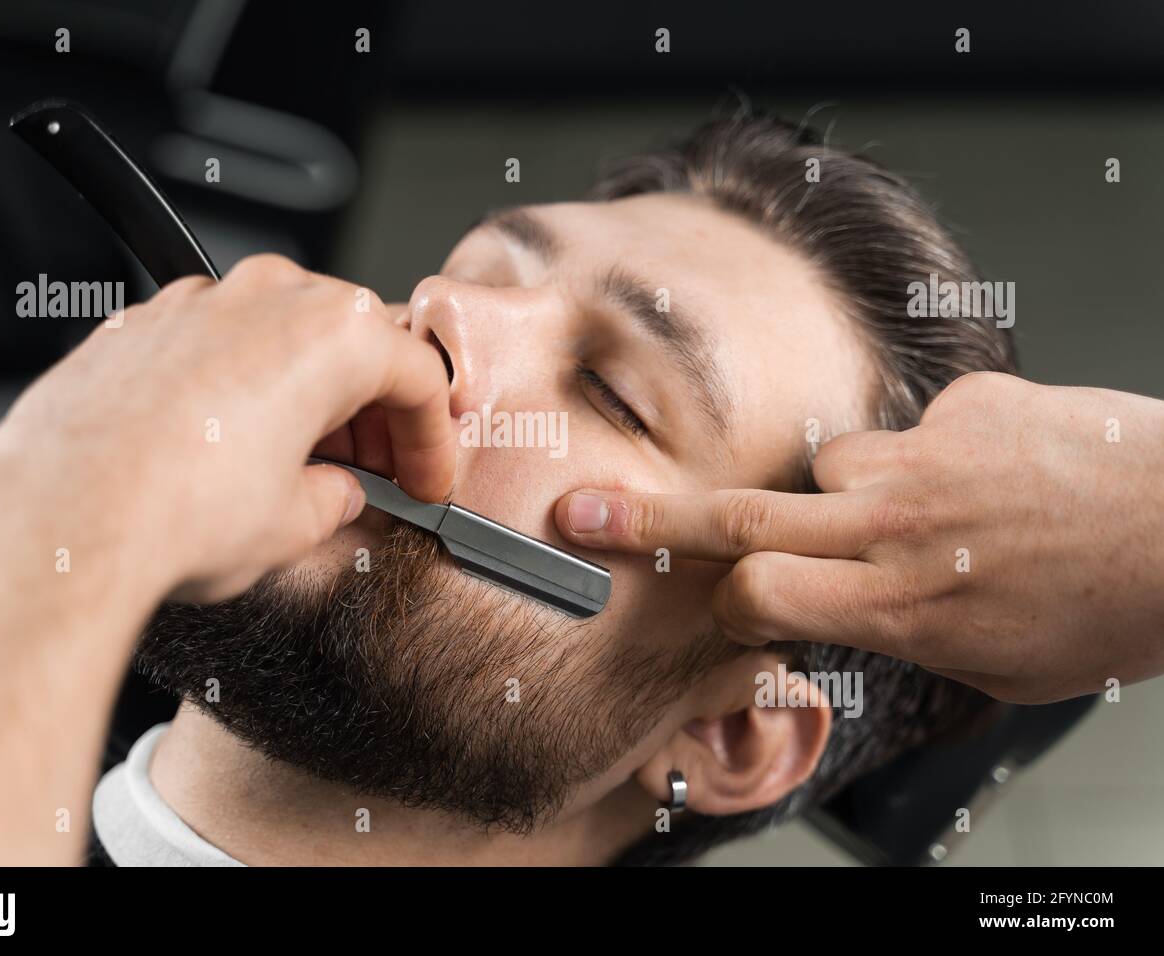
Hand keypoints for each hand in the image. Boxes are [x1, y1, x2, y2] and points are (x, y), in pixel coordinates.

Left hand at [0, 254, 454, 602]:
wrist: (63, 516)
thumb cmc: (176, 511)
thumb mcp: (296, 525)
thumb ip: (336, 498)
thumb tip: (336, 493)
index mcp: (332, 334)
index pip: (417, 379)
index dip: (433, 440)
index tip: (427, 476)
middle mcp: (268, 298)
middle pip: (352, 344)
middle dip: (371, 412)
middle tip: (376, 470)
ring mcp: (200, 303)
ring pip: (282, 337)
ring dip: (306, 394)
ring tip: (302, 464)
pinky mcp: (144, 323)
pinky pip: (219, 345)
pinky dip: (241, 387)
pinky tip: (233, 447)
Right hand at [555, 372, 1163, 702]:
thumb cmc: (1108, 612)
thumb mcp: (994, 668)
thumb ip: (902, 635)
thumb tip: (847, 612)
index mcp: (900, 605)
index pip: (757, 592)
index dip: (726, 599)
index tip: (714, 599)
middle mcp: (897, 526)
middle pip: (741, 516)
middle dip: (649, 519)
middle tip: (582, 514)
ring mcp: (927, 457)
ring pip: (830, 463)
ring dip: (848, 491)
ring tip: (926, 513)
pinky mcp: (964, 404)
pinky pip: (910, 430)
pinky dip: (931, 457)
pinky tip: (992, 477)